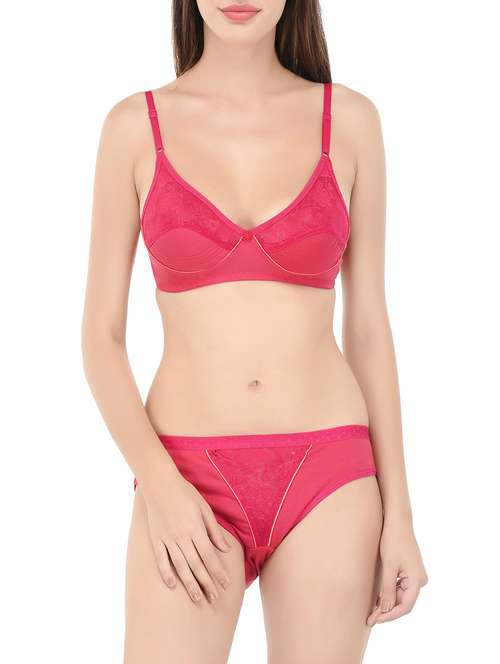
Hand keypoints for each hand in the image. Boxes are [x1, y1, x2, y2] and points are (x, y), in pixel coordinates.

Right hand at [141, 468, 232, 603]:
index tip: (225, 585)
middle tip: (214, 599)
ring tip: (198, 598)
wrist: (159, 483)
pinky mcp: (156, 539)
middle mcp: (182, 537)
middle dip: (207, 583)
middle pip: (197, 565)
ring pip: (180, 567)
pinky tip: (173, 585)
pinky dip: (167, 573)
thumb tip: (226, 549)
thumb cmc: (185, 493)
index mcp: (196, 529)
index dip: (218, 572)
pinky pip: (161, 560)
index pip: (210, 556)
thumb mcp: (204, 508)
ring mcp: (167, 539)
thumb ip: (214, 530)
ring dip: (190, 584)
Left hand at [367, 517, 427, 625]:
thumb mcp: (389, 566)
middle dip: (387, 611)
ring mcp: (415, 575)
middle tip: (370, 618)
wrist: (397, 520)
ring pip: (401, 596)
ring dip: (388, 603)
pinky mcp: (410, 570)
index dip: (389, 616)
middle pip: (403, 603)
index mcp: (417, 580)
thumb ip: (388, 589)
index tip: (375, 620)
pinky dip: (390, 593)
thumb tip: (386, 610)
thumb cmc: (393, 540)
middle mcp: (420, 580)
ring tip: (372, 610)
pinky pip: (400, 587)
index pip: (405, 607)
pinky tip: (378, 598)